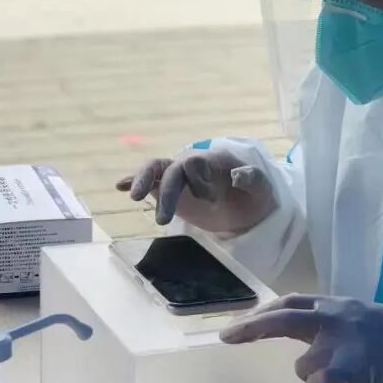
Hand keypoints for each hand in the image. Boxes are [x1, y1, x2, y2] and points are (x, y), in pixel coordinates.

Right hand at [116, 149, 275, 232]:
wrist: (247, 209)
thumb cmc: (255, 196)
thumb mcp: (263, 189)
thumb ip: (253, 179)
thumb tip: (237, 175)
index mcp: (211, 160)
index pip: (195, 163)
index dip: (198, 180)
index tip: (211, 199)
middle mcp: (191, 165)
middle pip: (171, 169)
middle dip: (167, 193)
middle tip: (163, 221)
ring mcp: (177, 177)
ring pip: (154, 169)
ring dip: (143, 180)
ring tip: (133, 196)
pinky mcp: (169, 191)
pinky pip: (150, 181)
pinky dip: (134, 180)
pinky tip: (119, 186)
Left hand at [220, 294, 382, 382]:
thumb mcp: (368, 317)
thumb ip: (339, 321)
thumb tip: (313, 331)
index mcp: (340, 305)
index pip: (292, 302)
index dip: (264, 312)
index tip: (241, 322)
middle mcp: (335, 317)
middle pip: (282, 318)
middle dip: (250, 327)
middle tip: (226, 336)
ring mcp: (340, 342)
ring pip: (303, 366)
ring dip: (316, 376)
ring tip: (350, 377)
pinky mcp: (347, 370)